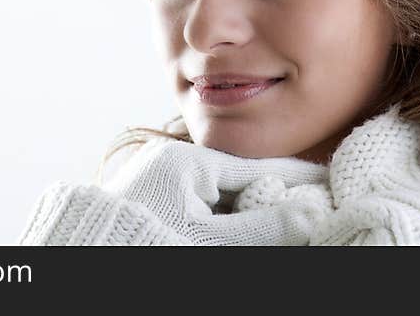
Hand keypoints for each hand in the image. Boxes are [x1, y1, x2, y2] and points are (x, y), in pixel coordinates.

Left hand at [100, 138, 331, 244]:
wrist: (92, 259)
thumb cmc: (147, 246)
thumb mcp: (212, 241)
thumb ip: (263, 226)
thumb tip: (311, 213)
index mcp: (187, 161)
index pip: (256, 166)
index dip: (294, 179)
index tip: (326, 185)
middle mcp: (173, 162)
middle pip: (239, 180)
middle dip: (272, 198)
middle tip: (308, 212)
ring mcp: (161, 180)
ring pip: (221, 194)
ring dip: (249, 212)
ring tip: (283, 224)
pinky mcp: (153, 199)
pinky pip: (201, 204)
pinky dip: (224, 219)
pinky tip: (244, 233)